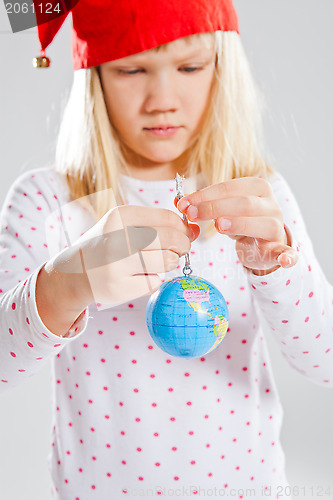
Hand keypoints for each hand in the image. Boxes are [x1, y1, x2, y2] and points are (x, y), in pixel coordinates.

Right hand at [46, 205, 199, 303]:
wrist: (75, 271)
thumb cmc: (109, 243)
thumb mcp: (126, 224)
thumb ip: (160, 224)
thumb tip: (196, 230)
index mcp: (120, 216)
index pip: (169, 218)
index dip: (184, 228)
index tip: (185, 233)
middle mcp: (118, 237)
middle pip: (172, 239)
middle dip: (183, 245)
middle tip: (179, 250)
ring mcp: (118, 265)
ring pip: (167, 261)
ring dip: (170, 262)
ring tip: (157, 261)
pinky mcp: (120, 288)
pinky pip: (155, 282)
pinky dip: (153, 280)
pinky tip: (138, 276)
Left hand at [175, 177, 297, 274]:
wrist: (262, 242)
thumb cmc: (239, 221)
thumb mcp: (221, 210)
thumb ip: (202, 204)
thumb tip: (178, 201)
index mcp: (257, 187)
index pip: (228, 187)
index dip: (204, 195)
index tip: (184, 204)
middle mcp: (270, 204)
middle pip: (243, 203)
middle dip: (214, 207)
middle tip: (192, 215)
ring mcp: (277, 226)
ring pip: (261, 223)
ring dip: (240, 224)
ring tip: (218, 226)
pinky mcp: (280, 248)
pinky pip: (287, 252)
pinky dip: (288, 256)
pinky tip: (285, 259)